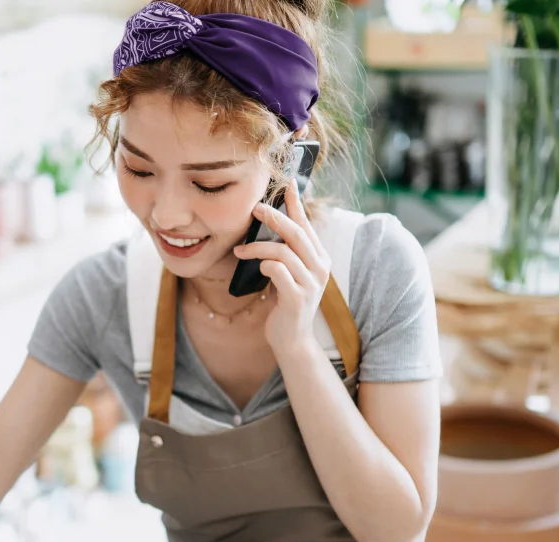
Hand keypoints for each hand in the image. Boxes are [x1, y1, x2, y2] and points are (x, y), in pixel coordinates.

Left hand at [233, 178, 329, 353]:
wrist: (292, 340)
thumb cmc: (285, 303)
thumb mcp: (289, 274)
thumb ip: (285, 253)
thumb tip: (267, 225)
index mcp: (319, 258)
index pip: (307, 225)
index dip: (296, 204)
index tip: (286, 184)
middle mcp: (319, 267)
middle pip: (296, 233)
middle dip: (274, 217)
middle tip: (254, 207)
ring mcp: (311, 283)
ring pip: (283, 252)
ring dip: (256, 248)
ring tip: (239, 251)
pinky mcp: (297, 297)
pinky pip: (277, 271)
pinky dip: (264, 265)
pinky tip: (256, 269)